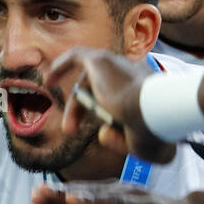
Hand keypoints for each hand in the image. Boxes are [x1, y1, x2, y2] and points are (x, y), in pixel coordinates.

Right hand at [31, 179, 203, 203]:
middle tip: (38, 194)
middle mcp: (131, 193)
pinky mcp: (115, 192)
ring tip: (37, 194)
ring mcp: (122, 190)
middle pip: (95, 192)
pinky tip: (52, 195)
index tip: (70, 199)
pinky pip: (91, 191)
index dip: (92, 200)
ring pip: (90, 189)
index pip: (115, 202)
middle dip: (66, 194)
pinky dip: (70, 192)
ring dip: (63, 191)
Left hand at [44, 47, 173, 163]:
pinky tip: (48, 80)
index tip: (106, 130)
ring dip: (76, 106)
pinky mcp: (101, 60)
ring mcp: (117, 64)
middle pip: (103, 89)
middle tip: (72, 131)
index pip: (123, 96)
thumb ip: (125, 142)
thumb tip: (103, 133)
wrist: (155, 113)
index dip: (110, 113)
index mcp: (147, 88)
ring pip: (89, 81)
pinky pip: (77, 56)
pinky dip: (62, 65)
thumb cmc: (155, 132)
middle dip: (85, 111)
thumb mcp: (146, 147)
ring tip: (69, 128)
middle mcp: (133, 72)